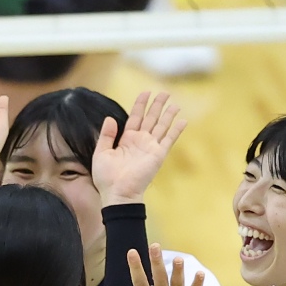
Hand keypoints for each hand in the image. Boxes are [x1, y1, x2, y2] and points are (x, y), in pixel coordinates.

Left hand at [92, 89, 189, 206]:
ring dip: (168, 114)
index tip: (146, 92)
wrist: (118, 193)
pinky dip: (176, 130)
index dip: (141, 104)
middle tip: (165, 93)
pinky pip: (169, 139)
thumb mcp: (101, 152)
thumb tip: (110, 118)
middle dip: (157, 105)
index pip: (135, 117)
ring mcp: (150, 147)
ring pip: (161, 126)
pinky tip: (183, 120)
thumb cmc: (107, 177)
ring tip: (175, 103)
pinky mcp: (158, 155)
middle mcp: (140, 141)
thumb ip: (106, 135)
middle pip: (151, 118)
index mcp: (127, 139)